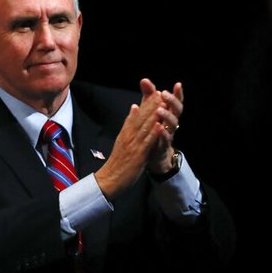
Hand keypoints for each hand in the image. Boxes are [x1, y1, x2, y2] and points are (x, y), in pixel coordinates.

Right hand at [93, 78, 182, 198]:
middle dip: (151, 105)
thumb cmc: (117, 163)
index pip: (136, 115)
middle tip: (160, 92)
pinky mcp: (137, 155)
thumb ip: (129, 125)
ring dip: (154, 115)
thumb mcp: (122, 140)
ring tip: (162, 103)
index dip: (146, 104)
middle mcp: (128, 136)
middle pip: (141, 118)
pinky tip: (159, 125)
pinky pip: (146, 143)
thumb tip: (134, 108)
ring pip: (144, 127)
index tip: (154, 93)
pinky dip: (152, 133)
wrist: (109, 179)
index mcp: (125, 133)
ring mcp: (133, 145)